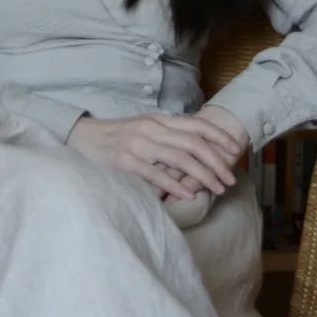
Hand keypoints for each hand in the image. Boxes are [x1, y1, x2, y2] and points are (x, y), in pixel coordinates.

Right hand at [66, 113, 241, 201]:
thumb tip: (197, 149)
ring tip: (217, 188)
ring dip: (203, 175)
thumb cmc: (116, 138)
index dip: (218, 136)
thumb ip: (167, 136)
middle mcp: (151, 129)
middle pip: (193, 143)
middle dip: (217, 161)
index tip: (235, 149)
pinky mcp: (126, 162)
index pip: (196, 125)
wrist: (81, 138)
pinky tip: (188, 196)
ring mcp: (138, 145)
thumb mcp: (144, 130)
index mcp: (158, 120)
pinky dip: (175, 186)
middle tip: (230, 179)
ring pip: (180, 158)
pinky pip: (156, 174)